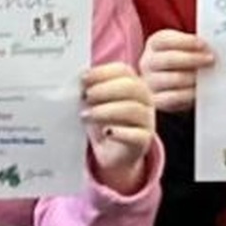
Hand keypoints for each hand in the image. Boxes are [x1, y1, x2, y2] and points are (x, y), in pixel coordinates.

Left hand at [82, 62, 155, 187]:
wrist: (113, 154)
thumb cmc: (104, 123)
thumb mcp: (95, 104)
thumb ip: (89, 90)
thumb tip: (78, 81)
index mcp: (134, 84)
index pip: (123, 71)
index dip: (102, 72)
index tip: (82, 78)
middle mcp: (144, 100)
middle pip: (130, 87)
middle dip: (105, 89)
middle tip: (86, 97)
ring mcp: (147, 120)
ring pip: (132, 109)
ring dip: (106, 111)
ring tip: (86, 116)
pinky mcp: (144, 141)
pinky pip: (137, 135)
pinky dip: (121, 133)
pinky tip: (106, 132)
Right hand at [139, 27, 212, 116]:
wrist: (171, 85)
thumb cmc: (182, 61)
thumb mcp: (184, 48)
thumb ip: (195, 46)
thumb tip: (212, 48)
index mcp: (154, 44)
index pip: (165, 40)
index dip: (185, 41)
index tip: (203, 44)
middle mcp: (148, 62)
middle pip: (169, 59)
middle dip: (193, 59)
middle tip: (211, 60)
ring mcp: (150, 82)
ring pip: (173, 79)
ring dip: (193, 77)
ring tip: (208, 76)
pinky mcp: (156, 100)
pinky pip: (173, 98)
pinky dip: (189, 94)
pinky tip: (199, 91)